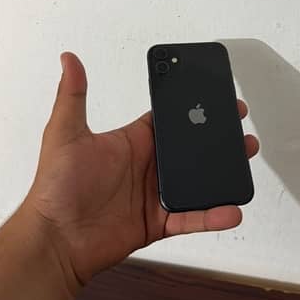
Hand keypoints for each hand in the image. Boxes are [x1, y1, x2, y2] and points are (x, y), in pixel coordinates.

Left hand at [25, 53, 258, 294]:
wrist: (57, 240)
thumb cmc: (56, 188)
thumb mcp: (65, 133)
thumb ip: (73, 95)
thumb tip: (69, 59)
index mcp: (131, 142)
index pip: (167, 121)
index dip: (190, 111)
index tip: (213, 98)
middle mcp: (146, 167)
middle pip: (190, 150)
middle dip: (216, 139)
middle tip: (239, 128)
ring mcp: (154, 195)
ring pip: (197, 183)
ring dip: (222, 174)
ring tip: (244, 160)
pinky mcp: (158, 222)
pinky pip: (192, 218)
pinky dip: (212, 215)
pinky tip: (231, 210)